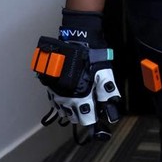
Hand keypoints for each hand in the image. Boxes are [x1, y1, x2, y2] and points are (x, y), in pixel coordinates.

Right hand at [31, 9, 120, 142]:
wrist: (77, 39)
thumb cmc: (92, 56)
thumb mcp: (104, 75)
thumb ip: (107, 94)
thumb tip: (111, 112)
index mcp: (79, 97)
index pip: (86, 119)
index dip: (94, 122)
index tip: (98, 123)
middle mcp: (65, 97)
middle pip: (73, 116)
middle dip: (82, 116)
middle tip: (90, 112)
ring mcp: (55, 91)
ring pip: (62, 109)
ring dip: (71, 110)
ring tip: (79, 107)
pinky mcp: (50, 84)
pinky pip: (54, 99)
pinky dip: (62, 102)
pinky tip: (68, 98)